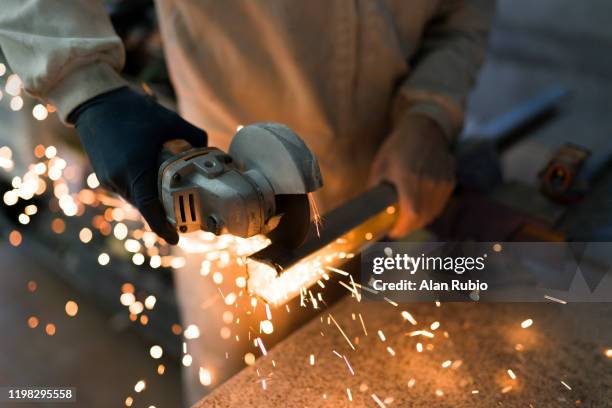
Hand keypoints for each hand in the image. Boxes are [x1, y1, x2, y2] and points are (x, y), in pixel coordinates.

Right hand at [69, 87, 206, 244]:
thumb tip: (210, 152)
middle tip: (184, 215)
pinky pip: (127, 190)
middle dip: (163, 214)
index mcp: (136, 169)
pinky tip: (152, 181)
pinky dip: (140, 190)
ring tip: (171, 197)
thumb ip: (195, 138)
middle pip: (146, 207)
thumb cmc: (134, 110)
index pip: (150, 209)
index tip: (176, 239)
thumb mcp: (172, 121)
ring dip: (152, 201)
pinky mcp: (103, 174)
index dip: (163, 228)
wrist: (96, 101)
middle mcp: (119, 179)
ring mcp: (109, 178)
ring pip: (136, 200)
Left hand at [368, 113, 454, 237]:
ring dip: (419, 220)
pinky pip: (440, 204)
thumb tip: (369, 210)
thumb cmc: (398, 147)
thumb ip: (375, 189)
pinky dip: (429, 210)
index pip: (410, 215)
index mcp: (409, 179)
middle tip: (397, 226)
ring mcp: (442, 183)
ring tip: (407, 217)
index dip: (401, 228)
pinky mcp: (450, 181)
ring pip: (432, 213)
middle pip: (422, 218)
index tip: (392, 231)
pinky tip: (420, 205)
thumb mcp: (380, 166)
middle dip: (408, 226)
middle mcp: (429, 183)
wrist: (426, 129)